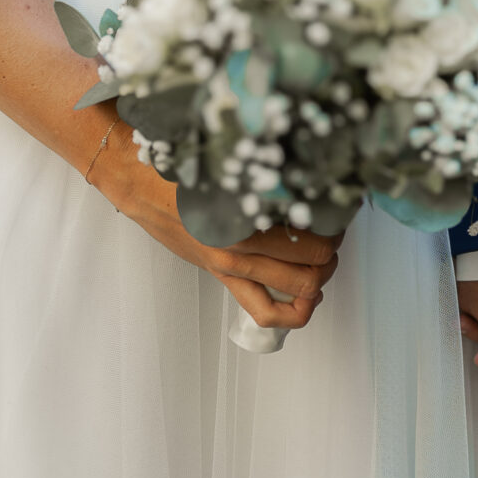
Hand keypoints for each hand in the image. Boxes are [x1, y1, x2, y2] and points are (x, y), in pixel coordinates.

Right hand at [90, 130, 341, 333]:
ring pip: (299, 289)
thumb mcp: (228, 165)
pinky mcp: (223, 277)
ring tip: (323, 263)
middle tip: (335, 235)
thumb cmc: (180, 167)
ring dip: (319, 278)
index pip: (311, 229)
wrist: (138, 184)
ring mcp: (233, 267)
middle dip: (332, 251)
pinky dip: (294, 313)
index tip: (340, 209)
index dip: (336, 223)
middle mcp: (241, 246)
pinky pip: (265, 311)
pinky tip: (305, 300)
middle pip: (313, 261)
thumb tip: (309, 174)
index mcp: (246, 213)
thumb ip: (264, 176)